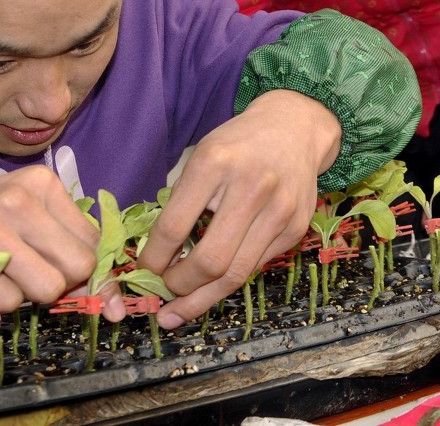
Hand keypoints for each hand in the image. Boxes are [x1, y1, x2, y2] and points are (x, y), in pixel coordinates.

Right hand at [0, 167, 120, 318]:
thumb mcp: (24, 209)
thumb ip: (66, 241)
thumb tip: (109, 300)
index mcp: (38, 183)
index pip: (91, 241)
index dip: (88, 268)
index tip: (72, 276)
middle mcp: (15, 203)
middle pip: (76, 268)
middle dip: (62, 282)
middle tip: (35, 274)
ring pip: (45, 291)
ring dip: (28, 294)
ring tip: (3, 274)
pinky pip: (7, 305)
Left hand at [138, 89, 339, 328]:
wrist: (294, 128)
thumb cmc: (237, 144)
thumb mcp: (201, 155)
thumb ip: (182, 200)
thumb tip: (157, 254)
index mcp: (214, 164)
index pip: (174, 227)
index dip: (153, 258)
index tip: (143, 271)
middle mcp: (250, 188)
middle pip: (209, 261)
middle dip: (179, 287)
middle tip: (163, 294)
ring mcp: (278, 212)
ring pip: (235, 275)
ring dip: (201, 299)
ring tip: (179, 311)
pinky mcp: (296, 229)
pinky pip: (255, 267)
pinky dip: (228, 281)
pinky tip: (211, 286)